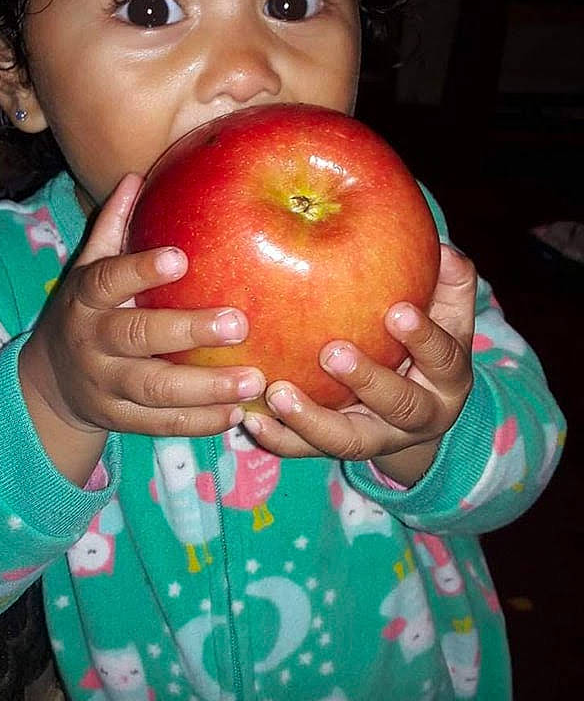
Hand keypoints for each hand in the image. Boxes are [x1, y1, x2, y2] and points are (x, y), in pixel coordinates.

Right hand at [19, 174, 265, 438]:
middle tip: (241, 323)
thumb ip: (113, 228)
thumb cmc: (86, 311)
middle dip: (189, 332)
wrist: (49, 384)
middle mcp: (92, 342)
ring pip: (154, 389)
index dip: (141, 269)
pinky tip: (238, 413)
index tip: (181, 257)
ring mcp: (104, 385)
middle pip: (137, 337)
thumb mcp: (89, 269)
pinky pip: (161, 424)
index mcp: (85, 298)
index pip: (109, 279)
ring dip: (206, 387)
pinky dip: (200, 422)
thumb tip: (137, 176)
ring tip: (254, 378)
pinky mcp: (120, 420)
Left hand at [243, 245, 475, 476]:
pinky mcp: (343, 448)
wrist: (421, 406)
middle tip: (331, 352)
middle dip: (367, 380)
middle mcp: (421, 415)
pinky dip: (281, 439)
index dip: (423, 337)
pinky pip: (310, 451)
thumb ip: (449, 281)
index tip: (396, 312)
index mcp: (449, 378)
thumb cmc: (428, 341)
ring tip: (277, 393)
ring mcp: (380, 437)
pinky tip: (252, 420)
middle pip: (400, 405)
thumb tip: (442, 249)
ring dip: (312, 419)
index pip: (443, 358)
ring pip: (351, 441)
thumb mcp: (448, 312)